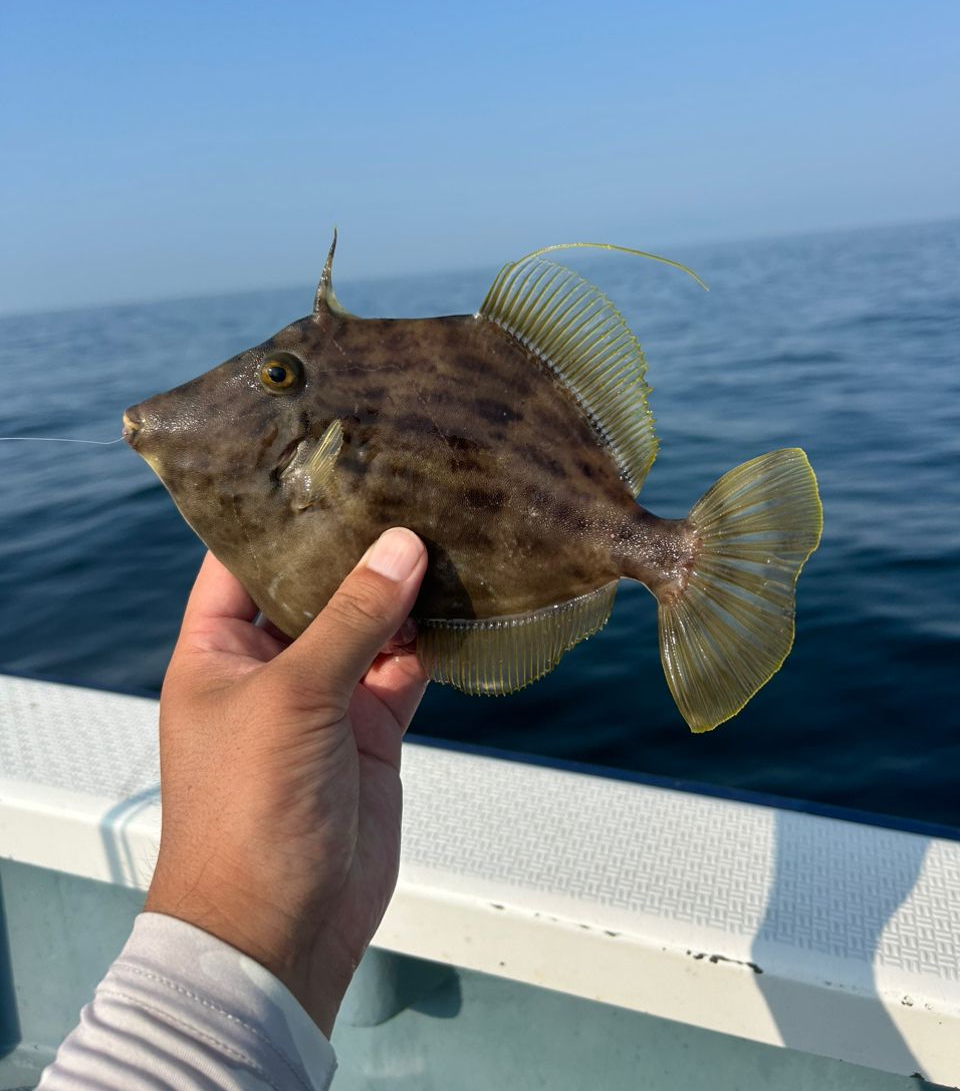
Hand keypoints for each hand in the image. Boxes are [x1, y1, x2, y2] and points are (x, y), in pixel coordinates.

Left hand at [144, 528, 428, 1036]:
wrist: (279, 931)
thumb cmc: (248, 813)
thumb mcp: (293, 697)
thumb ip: (352, 620)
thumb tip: (403, 545)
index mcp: (218, 647)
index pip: (243, 559)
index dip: (281, 513)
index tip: (332, 462)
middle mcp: (270, 664)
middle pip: (317, 584)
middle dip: (359, 543)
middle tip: (407, 481)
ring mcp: (326, 696)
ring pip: (370, 621)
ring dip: (404, 587)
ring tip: (448, 525)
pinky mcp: (373, 728)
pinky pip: (407, 666)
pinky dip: (434, 637)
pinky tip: (465, 596)